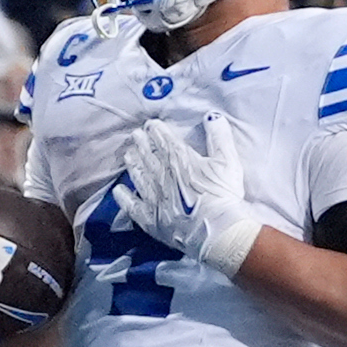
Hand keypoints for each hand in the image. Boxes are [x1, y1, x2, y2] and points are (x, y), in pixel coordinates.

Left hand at [118, 113, 261, 273]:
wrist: (216, 230)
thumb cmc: (224, 194)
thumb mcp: (228, 161)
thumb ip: (219, 137)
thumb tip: (212, 116)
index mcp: (178, 158)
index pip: (163, 138)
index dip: (155, 130)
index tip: (151, 125)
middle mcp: (161, 174)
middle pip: (147, 154)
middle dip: (141, 143)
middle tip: (135, 135)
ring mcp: (153, 196)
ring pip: (138, 175)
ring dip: (132, 164)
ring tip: (128, 155)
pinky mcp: (150, 218)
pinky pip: (131, 205)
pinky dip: (124, 197)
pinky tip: (119, 191)